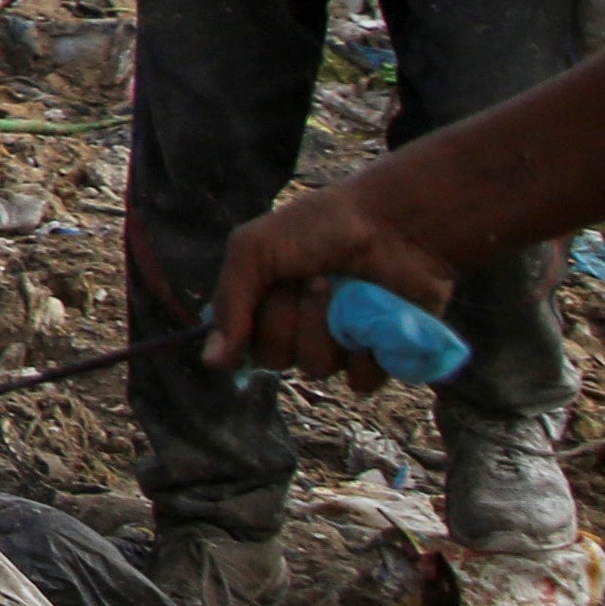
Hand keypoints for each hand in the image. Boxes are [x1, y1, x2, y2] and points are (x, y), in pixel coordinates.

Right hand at [212, 172, 462, 383]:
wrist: (393, 224)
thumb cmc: (321, 227)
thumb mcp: (255, 248)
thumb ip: (229, 302)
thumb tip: (211, 362)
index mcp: (263, 306)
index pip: (241, 344)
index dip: (250, 327)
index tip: (267, 296)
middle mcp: (297, 329)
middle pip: (276, 359)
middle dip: (291, 320)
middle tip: (314, 280)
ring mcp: (338, 345)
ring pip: (316, 368)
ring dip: (329, 329)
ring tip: (345, 291)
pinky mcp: (379, 356)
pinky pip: (360, 381)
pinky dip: (365, 352)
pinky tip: (372, 320)